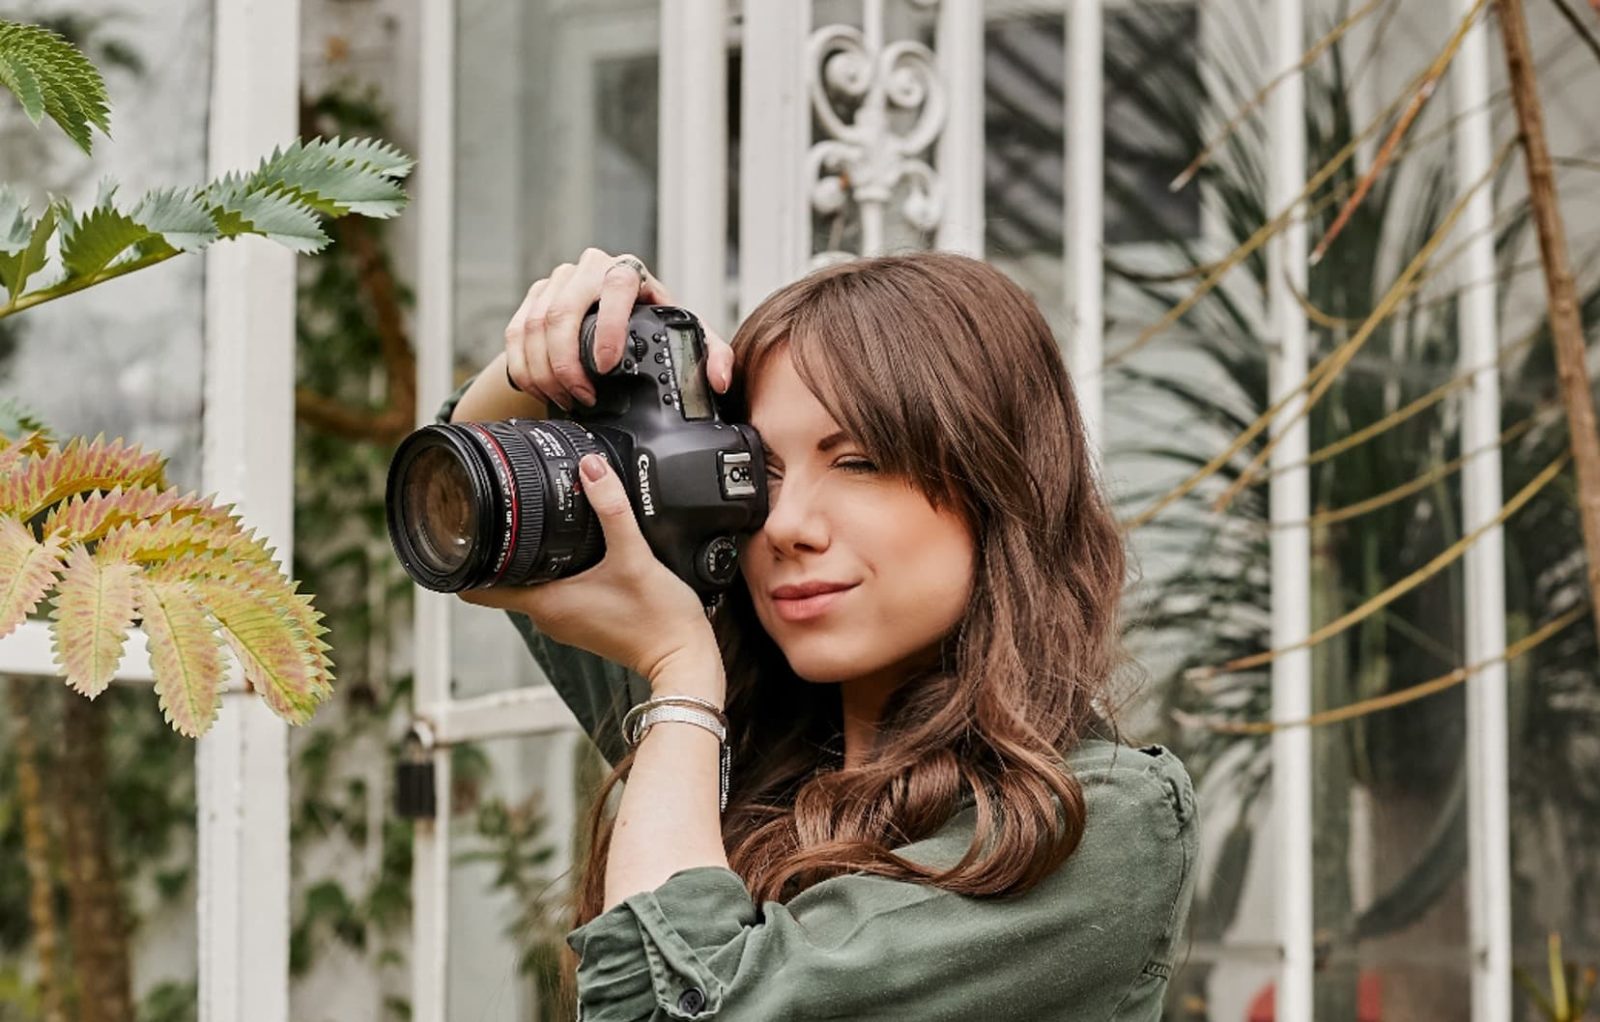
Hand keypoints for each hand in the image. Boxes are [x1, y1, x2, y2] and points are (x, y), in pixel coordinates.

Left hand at [456, 451, 725, 696]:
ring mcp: (566, 622)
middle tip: (502, 511)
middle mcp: (548, 617)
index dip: (464, 560)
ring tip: (537, 524)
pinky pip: (555, 593)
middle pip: (502, 581)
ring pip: (530, 585)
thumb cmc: (659, 619)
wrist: (685, 660)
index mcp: (546, 603)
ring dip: (529, 560)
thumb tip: (591, 468)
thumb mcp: (635, 556)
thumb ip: (612, 509)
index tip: (462, 531)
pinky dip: (554, 571)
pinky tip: (574, 551)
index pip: (477, 589)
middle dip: (499, 549)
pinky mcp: (585, 622)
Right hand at [502, 247, 734, 411]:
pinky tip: (541, 389)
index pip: (615, 287)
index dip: (608, 326)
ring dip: (545, 371)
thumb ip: (712, 355)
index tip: (607, 366)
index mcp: (628, 272)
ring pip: (534, 326)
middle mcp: (589, 269)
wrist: (612, 318)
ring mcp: (556, 282)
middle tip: (582, 397)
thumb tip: (720, 381)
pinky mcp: (531, 299)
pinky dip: (525, 368)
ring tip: (566, 399)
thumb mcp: (684, 336)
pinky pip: (516, 335)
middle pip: (563, 310)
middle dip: (567, 363)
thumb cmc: (652, 325)